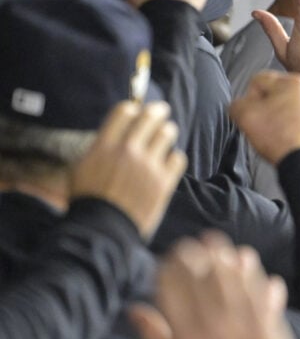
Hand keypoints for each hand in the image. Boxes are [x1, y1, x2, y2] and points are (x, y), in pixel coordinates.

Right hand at [69, 101, 186, 240]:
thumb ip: (99, 148)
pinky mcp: (164, 182)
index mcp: (104, 146)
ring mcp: (148, 166)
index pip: (124, 111)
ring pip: (168, 133)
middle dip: (157, 111)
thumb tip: (114, 134)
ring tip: (166, 135)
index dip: (133, 108)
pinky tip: (168, 163)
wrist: (102, 230)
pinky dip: (174, 158)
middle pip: (150, 116)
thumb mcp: (81, 168)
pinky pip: (178, 158)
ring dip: (167, 132)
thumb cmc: (88, 201)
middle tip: (161, 111)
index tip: (136, 111)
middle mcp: (128, 151)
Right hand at [87, 233, 299, 338]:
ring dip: (227, 260)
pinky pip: (263, 297)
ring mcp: (247, 328)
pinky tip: (254, 266)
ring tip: (220, 245)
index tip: (169, 257)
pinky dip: (257, 278)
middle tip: (193, 244)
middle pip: (204, 281)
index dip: (170, 271)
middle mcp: (215, 330)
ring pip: (234, 283)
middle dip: (197, 259)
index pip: (173, 295)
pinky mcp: (272, 332)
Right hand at [228, 71, 299, 164]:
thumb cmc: (280, 138)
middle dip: (260, 108)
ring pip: (278, 106)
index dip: (248, 98)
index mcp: (292, 81)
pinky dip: (282, 126)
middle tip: (261, 124)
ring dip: (270, 118)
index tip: (252, 113)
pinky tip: (280, 137)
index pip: (256, 81)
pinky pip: (288, 118)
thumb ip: (235, 104)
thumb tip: (240, 106)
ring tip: (272, 133)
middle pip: (268, 94)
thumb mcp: (244, 115)